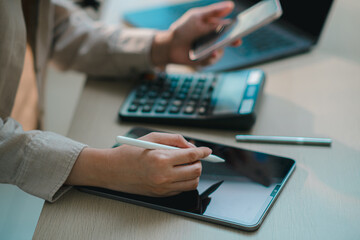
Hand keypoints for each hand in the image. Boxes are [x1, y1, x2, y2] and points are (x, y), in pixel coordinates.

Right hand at [66, 132, 211, 196]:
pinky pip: (181, 189)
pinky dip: (184, 181)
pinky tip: (177, 173)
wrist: (112, 170)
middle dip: (199, 162)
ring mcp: (162, 187)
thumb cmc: (130, 152)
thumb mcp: (152, 138)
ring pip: (192, 183)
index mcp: (161, 158)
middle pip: (196, 170)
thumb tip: (191, 145)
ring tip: (186, 165)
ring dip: (194, 173)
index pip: (192, 155)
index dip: (203, 152)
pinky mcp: (160, 194)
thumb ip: (174, 140)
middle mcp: (163, 175)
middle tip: (194, 157)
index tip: (207, 150)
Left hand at [151, 1, 241, 67]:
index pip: (231, 26)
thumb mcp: (197, 17)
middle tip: (236, 40)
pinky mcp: (205, 60)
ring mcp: (211, 50)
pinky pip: (212, 61)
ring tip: (212, 50)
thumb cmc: (184, 28)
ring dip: (217, 51)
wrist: (170, 45)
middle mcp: (216, 39)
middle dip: (233, 41)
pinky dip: (210, 59)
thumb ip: (213, 12)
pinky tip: (208, 55)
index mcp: (216, 27)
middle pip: (229, 40)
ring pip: (220, 52)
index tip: (245, 26)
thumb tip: (231, 5)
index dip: (239, 27)